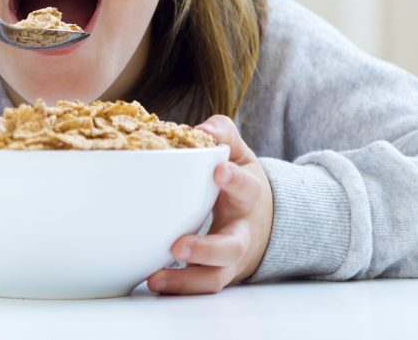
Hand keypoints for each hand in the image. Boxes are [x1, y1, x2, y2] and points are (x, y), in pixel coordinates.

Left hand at [147, 114, 273, 294]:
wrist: (263, 221)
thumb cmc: (240, 182)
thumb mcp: (239, 154)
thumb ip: (223, 135)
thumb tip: (200, 129)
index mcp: (248, 196)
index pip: (246, 187)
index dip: (234, 180)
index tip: (219, 171)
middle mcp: (241, 232)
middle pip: (231, 247)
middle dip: (206, 249)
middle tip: (178, 246)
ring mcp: (229, 259)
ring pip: (214, 278)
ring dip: (186, 281)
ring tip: (155, 278)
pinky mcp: (214, 275)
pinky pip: (199, 287)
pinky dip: (178, 289)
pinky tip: (154, 283)